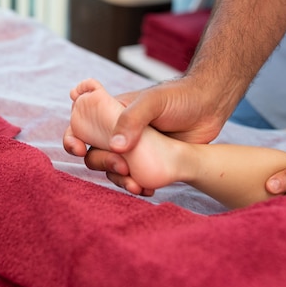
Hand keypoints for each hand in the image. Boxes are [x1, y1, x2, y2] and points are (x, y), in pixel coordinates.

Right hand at [63, 77, 232, 195]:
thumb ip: (132, 120)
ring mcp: (133, 148)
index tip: (80, 148)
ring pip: (112, 169)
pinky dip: (136, 186)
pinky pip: (134, 178)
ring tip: (136, 185)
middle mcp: (118, 131)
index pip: (81, 123)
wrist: (211, 107)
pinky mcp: (149, 163)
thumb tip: (116, 147)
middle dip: (101, 163)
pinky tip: (147, 189)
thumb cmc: (181, 97)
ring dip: (118, 180)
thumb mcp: (153, 101)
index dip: (73, 137)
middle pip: (94, 152)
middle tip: (122, 166)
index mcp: (111, 113)